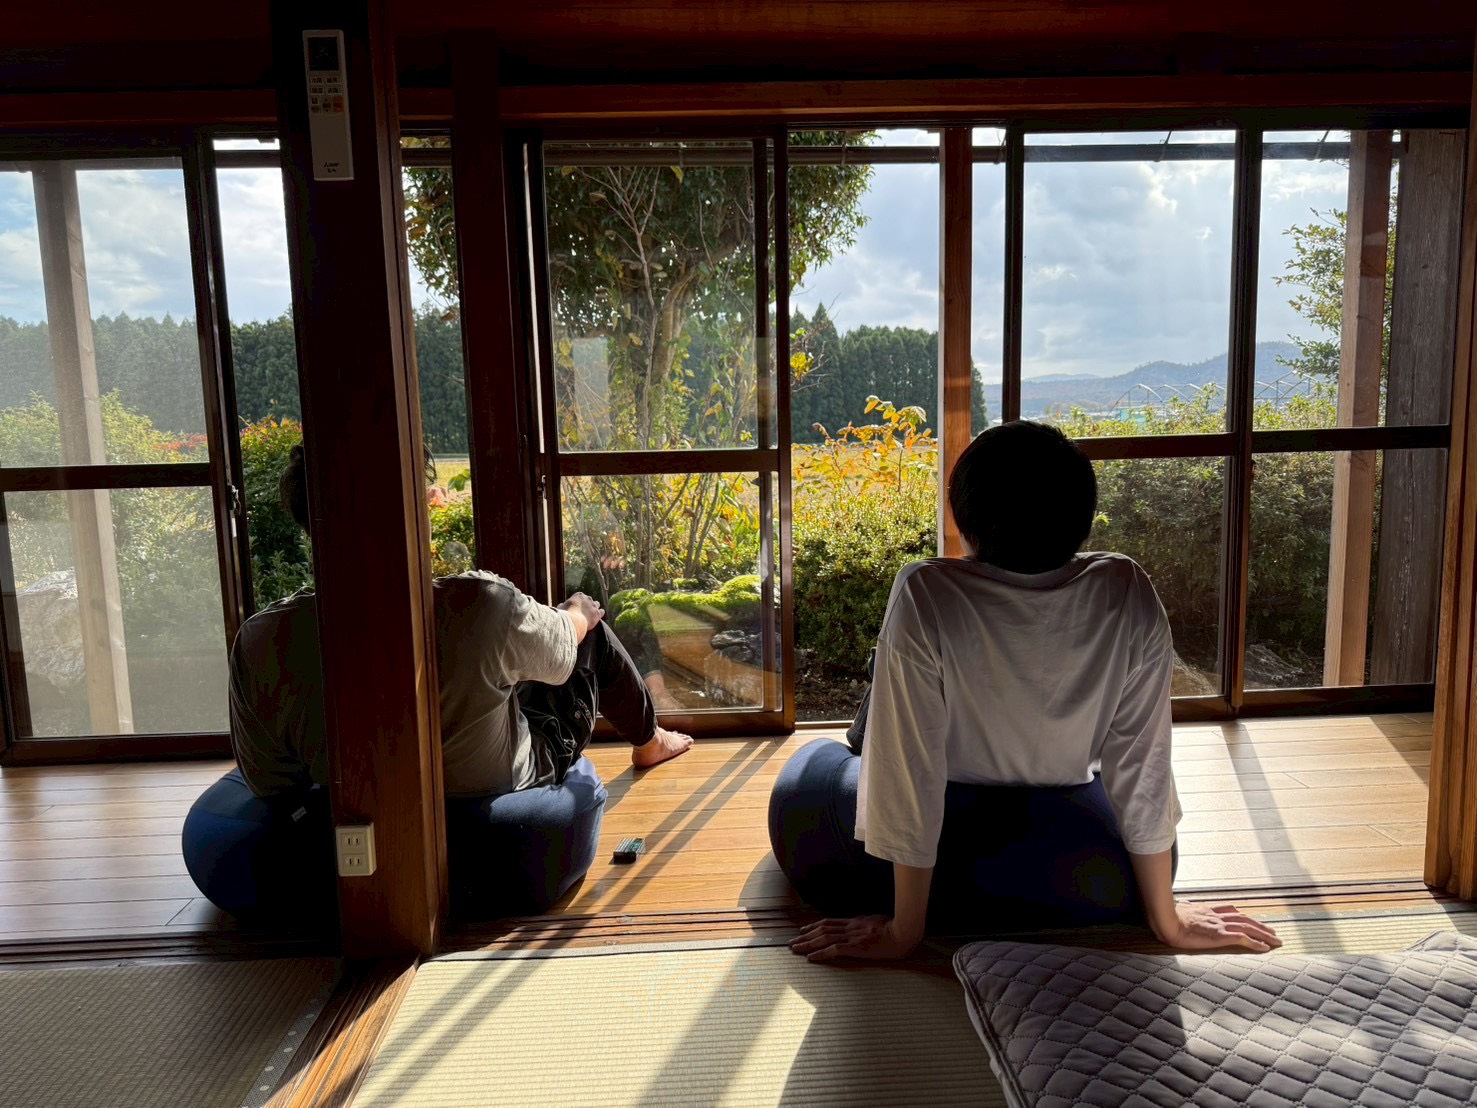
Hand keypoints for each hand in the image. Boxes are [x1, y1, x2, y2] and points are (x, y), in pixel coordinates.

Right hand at [559, 592, 603, 627]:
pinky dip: (600, 613)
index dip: (578, 602)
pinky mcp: (598, 614)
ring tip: (591, 614)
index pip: (580, 596)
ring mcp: (594, 606)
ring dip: (594, 608)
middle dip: (587, 604)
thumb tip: (562, 605)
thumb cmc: (565, 614)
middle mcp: (588, 598)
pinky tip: (597, 617)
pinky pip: (602, 611)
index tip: (576, 607)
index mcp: (579, 595)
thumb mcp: (561, 607)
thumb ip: (563, 605)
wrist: (573, 621)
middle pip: (589, 600)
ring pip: (597, 604)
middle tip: (583, 611)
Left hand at [789, 915, 920, 962]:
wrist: (903, 932)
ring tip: (795, 949)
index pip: (829, 923)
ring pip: (824, 938)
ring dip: (807, 944)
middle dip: (805, 936)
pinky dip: (820, 954)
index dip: (814, 926)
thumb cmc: (894, 927)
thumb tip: (859, 923)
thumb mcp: (877, 921)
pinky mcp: (856, 947)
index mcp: (855, 922)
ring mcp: (852, 937)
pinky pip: (833, 950)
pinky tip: (811, 958)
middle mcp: (850, 927)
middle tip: (792, 942)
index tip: (803, 930)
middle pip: (822, 929)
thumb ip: (865, 922)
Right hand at [1156, 901, 1282, 952]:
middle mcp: (1216, 915)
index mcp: (1206, 910)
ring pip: (1248, 927)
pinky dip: (1255, 943)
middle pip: (1244, 918)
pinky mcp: (1220, 935)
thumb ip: (1183, 909)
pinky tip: (1265, 947)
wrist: (1166, 921)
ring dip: (1264, 934)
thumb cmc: (1167, 917)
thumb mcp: (1177, 910)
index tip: (1250, 919)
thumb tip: (1180, 906)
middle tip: (1273, 931)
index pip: (1229, 910)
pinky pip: (1243, 938)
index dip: (1242, 916)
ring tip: (1276, 940)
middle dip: (1259, 925)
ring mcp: (1219, 925)